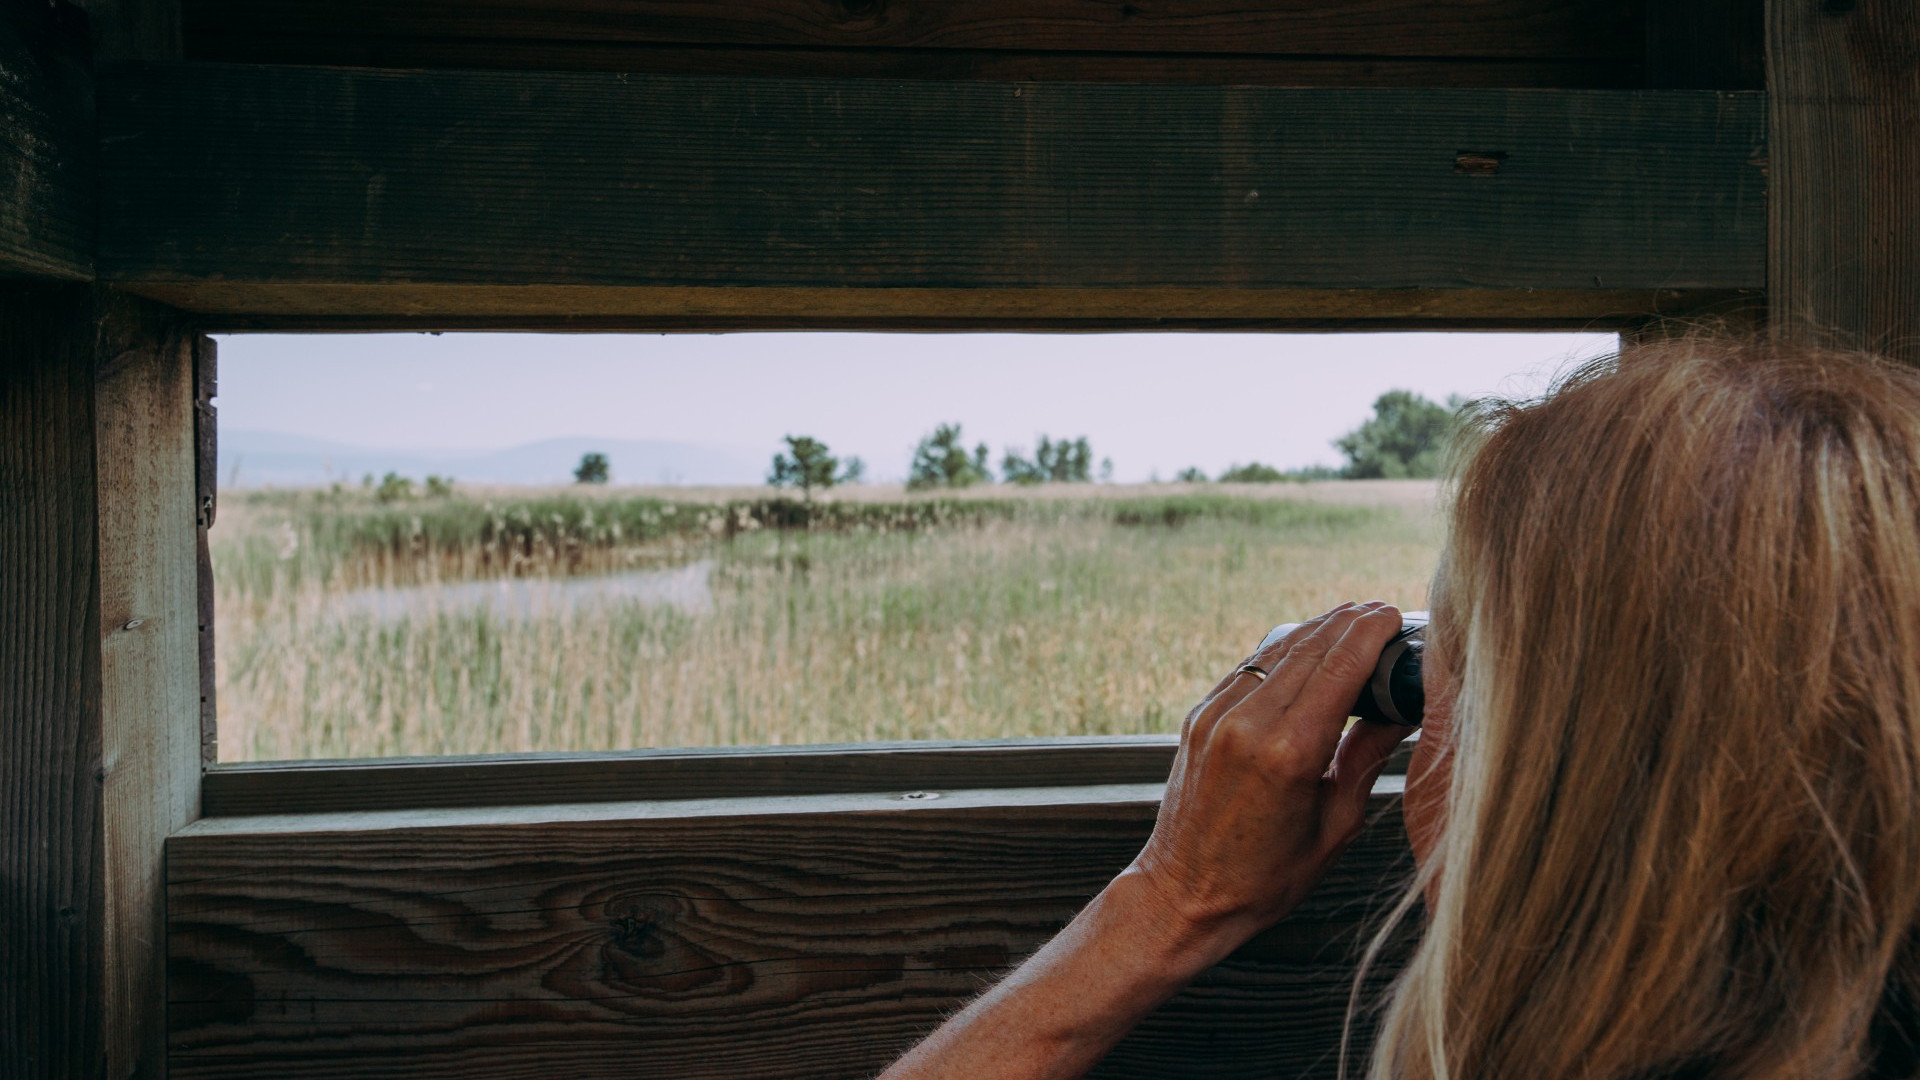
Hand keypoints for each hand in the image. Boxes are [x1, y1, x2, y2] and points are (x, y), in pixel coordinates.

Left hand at [1126, 601, 1413, 960]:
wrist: (1185, 895)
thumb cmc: (1266, 878)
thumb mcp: (1335, 826)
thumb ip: (1366, 760)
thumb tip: (1401, 712)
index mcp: (1287, 753)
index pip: (1339, 669)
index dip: (1369, 634)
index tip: (1394, 614)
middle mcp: (1246, 724)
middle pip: (1309, 649)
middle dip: (1348, 624)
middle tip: (1380, 612)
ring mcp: (1215, 716)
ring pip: (1275, 651)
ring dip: (1315, 631)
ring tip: (1349, 621)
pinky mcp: (1198, 717)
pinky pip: (1247, 669)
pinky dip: (1280, 653)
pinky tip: (1305, 650)